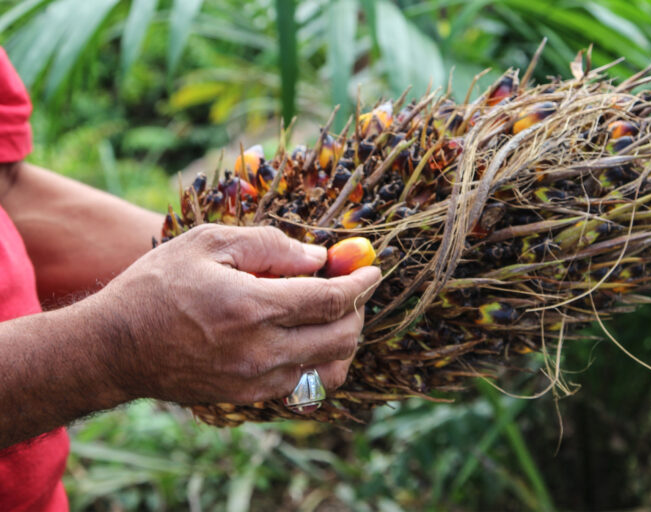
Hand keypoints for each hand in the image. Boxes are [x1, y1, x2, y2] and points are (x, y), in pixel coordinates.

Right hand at [86, 224, 380, 404]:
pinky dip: (317, 360)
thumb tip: (318, 257)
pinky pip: (303, 384)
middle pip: (341, 337)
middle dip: (358, 309)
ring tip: (331, 314)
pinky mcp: (248, 398)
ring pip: (329, 367)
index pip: (333, 299)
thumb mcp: (208, 244)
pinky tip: (303, 337)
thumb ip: (269, 246)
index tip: (372, 268)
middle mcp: (261, 351)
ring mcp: (256, 381)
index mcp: (252, 307)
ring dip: (343, 338)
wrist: (115, 347)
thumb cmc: (158, 286)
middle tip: (351, 287)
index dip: (361, 282)